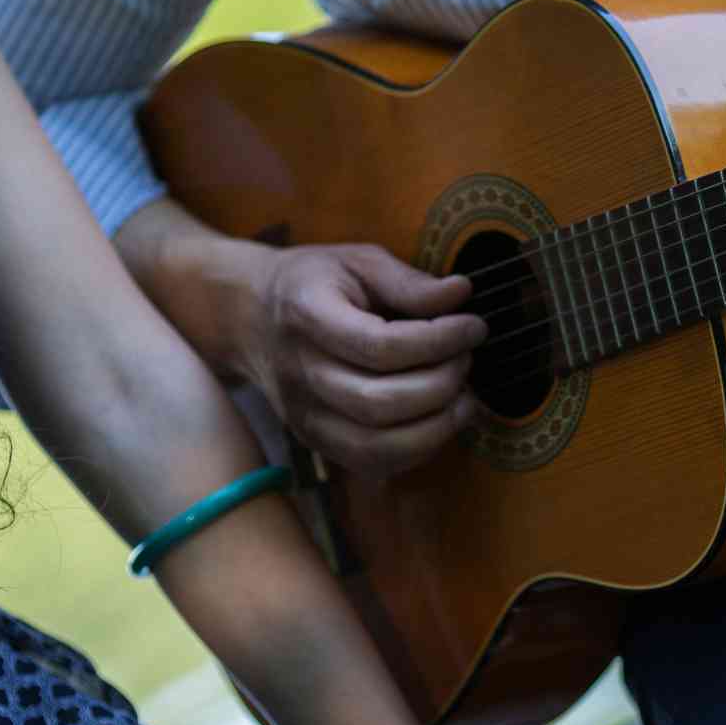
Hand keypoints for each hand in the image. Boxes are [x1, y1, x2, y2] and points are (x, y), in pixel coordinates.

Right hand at [242, 243, 486, 479]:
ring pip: (376, 446)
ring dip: (436, 427)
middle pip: (378, 403)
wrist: (251, 317)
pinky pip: (373, 464)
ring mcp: (304, 416)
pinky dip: (418, 450)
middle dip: (441, 384)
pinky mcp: (316, 442)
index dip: (438, 340)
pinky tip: (440, 419)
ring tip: (464, 396)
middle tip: (467, 359)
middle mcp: (300, 373)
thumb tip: (462, 294)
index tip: (474, 325)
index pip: (378, 345)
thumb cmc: (316, 284)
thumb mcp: (357, 261)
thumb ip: (408, 281)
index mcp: (307, 315)